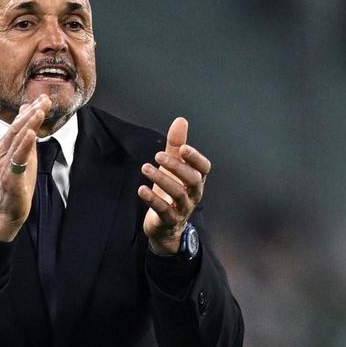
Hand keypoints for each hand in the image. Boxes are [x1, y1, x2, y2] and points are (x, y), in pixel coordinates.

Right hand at [0, 94, 51, 241]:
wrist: (6, 212)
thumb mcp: (23, 157)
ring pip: (17, 140)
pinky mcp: (10, 176)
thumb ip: (27, 138)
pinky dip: (24, 145)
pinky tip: (31, 134)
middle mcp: (2, 152)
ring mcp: (5, 164)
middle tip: (45, 99)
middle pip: (18, 128)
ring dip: (28, 124)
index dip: (31, 110)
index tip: (44, 98)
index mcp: (6, 146)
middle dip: (32, 112)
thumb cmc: (15, 184)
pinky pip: (18, 159)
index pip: (19, 124)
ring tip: (39, 110)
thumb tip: (30, 117)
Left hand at [138, 117, 211, 253]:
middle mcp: (193, 194)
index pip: (204, 168)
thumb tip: (180, 120)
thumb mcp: (173, 169)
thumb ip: (176, 146)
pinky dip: (152, 199)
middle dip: (176, 167)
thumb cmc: (170, 193)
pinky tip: (141, 189)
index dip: (195, 158)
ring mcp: (183, 209)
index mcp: (196, 180)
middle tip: (157, 156)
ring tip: (145, 168)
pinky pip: (164, 210)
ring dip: (161, 179)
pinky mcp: (169, 221)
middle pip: (192, 179)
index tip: (183, 148)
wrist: (165, 226)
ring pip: (178, 194)